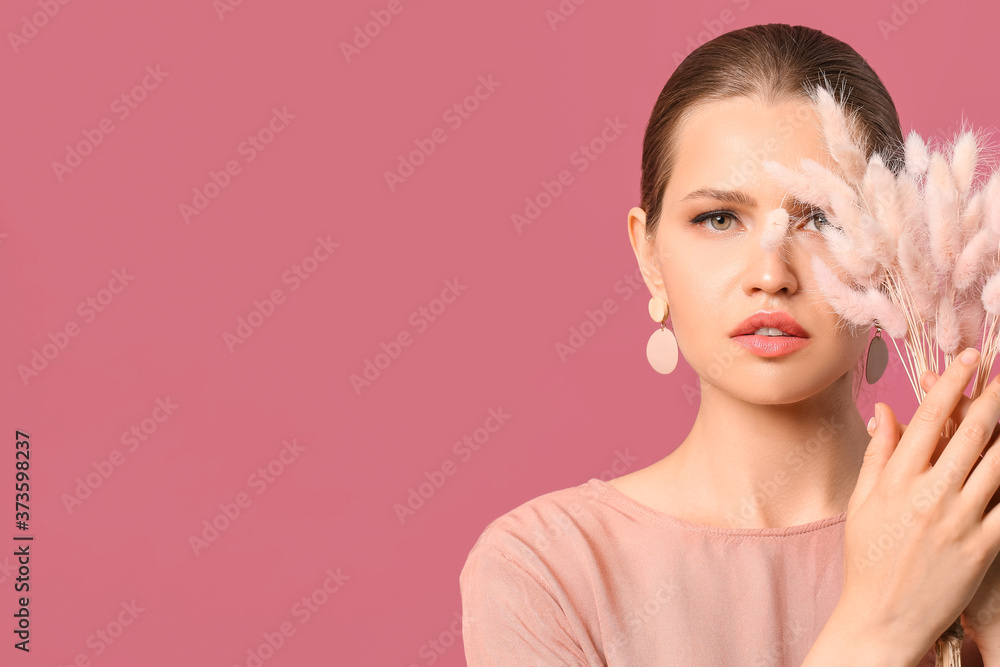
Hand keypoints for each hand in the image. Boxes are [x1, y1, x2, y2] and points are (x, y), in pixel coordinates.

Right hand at [841, 349, 999, 662]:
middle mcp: (930, 494)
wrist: (883, 618)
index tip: (968, 359)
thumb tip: (887, 412)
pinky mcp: (984, 547)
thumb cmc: (868, 558)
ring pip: (999, 463)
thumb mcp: (862, 502)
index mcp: (896, 480)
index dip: (950, 384)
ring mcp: (961, 520)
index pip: (928, 419)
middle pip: (971, 433)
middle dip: (994, 395)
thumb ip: (879, 454)